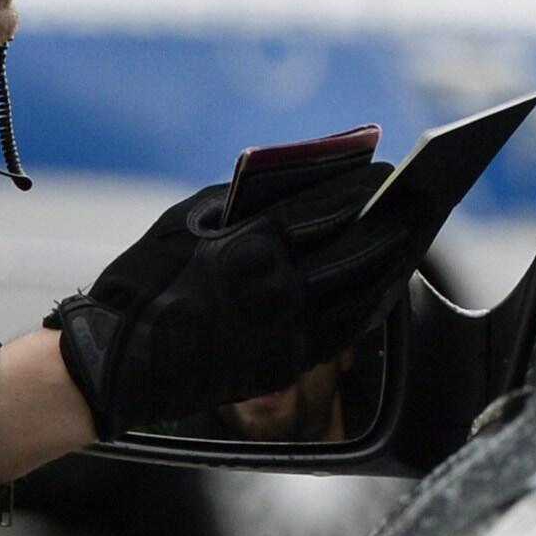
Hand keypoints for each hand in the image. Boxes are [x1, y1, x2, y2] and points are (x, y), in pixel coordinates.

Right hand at [45, 158, 414, 439]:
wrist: (114, 365)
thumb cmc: (144, 282)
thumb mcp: (186, 222)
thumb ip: (245, 199)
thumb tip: (302, 179)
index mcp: (247, 251)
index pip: (322, 211)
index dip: (361, 190)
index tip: (389, 170)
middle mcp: (275, 295)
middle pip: (355, 253)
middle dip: (394, 224)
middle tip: (421, 202)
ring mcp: (284, 336)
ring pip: (359, 296)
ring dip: (392, 264)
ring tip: (412, 239)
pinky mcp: (284, 365)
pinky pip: (345, 331)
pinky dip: (371, 303)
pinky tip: (384, 284)